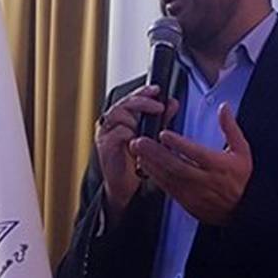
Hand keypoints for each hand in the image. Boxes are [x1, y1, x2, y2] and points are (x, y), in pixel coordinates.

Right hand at [95, 85, 178, 222]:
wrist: (124, 187)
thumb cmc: (135, 160)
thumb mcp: (153, 136)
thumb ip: (161, 119)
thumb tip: (172, 103)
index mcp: (121, 117)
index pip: (131, 97)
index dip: (143, 91)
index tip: (157, 90)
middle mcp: (111, 122)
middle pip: (124, 102)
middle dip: (142, 101)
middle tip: (158, 107)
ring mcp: (106, 133)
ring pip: (119, 114)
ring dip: (135, 117)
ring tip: (147, 127)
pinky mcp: (104, 146)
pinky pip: (117, 133)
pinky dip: (129, 133)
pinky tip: (138, 139)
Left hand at [130, 102, 252, 226]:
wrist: (240, 209)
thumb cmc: (240, 178)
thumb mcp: (242, 151)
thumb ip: (231, 128)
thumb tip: (224, 108)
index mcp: (218, 165)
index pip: (196, 154)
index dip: (179, 144)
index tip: (164, 134)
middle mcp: (204, 180)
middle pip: (176, 166)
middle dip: (156, 153)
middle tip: (140, 141)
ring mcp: (193, 192)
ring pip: (168, 177)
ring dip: (151, 163)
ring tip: (137, 150)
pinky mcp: (186, 201)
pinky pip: (167, 188)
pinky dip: (154, 176)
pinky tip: (145, 165)